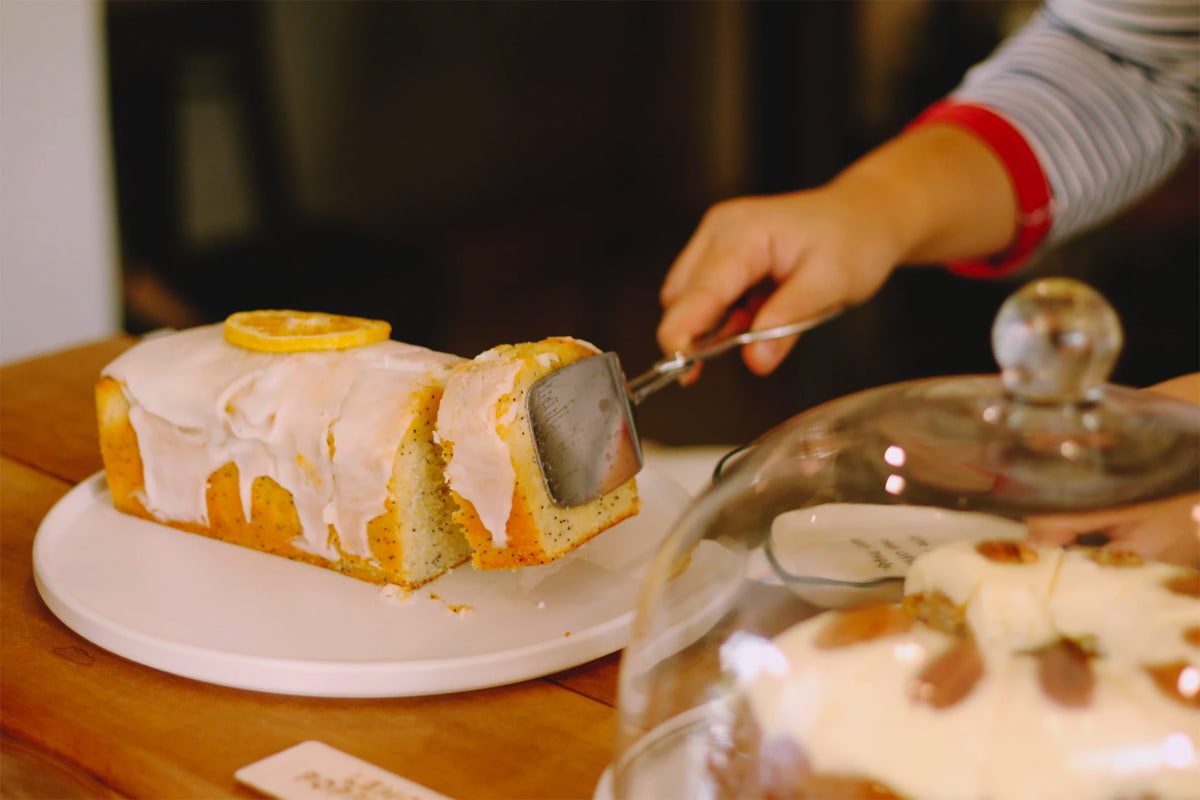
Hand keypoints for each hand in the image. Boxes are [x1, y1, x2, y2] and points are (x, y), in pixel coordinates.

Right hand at [657, 182, 902, 375]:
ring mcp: (717, 238)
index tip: (679, 369)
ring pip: (689, 297)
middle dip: (697, 333)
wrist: (866, 214)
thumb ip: (787, 322)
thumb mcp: (830, 284)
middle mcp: (720, 230)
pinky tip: (757, 315)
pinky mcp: (721, 251)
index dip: (682, 333)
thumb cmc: (854, 240)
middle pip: (682, 296)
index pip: (698, 291)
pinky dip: (723, 316)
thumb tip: (755, 360)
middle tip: (737, 355)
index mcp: (743, 233)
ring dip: (713, 325)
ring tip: (763, 326)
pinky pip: (705, 293)